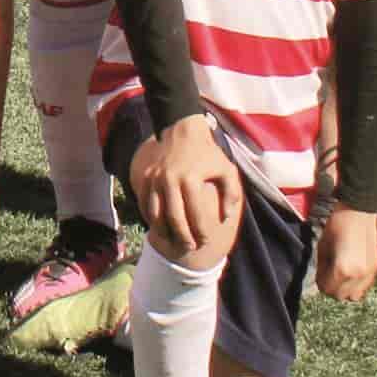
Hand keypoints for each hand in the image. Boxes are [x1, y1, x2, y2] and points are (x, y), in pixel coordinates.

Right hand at [128, 113, 238, 256]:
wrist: (181, 130)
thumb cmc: (208, 153)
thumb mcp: (227, 169)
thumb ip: (231, 194)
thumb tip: (226, 217)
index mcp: (191, 179)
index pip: (195, 214)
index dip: (201, 231)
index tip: (206, 240)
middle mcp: (170, 179)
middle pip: (174, 218)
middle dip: (183, 236)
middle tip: (190, 246)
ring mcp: (154, 178)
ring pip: (155, 214)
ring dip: (164, 231)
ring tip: (174, 241)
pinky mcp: (145, 177)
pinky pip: (144, 204)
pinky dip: (150, 218)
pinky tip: (160, 226)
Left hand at [314, 203, 376, 303]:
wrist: (358, 206)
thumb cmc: (336, 221)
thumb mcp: (322, 244)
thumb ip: (321, 264)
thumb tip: (320, 275)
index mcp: (343, 269)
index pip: (327, 289)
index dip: (320, 281)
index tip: (319, 271)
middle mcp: (359, 274)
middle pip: (341, 295)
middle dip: (331, 286)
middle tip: (327, 271)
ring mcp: (370, 272)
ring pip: (355, 295)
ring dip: (345, 287)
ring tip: (339, 272)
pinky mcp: (376, 266)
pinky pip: (365, 286)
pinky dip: (356, 283)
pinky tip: (350, 269)